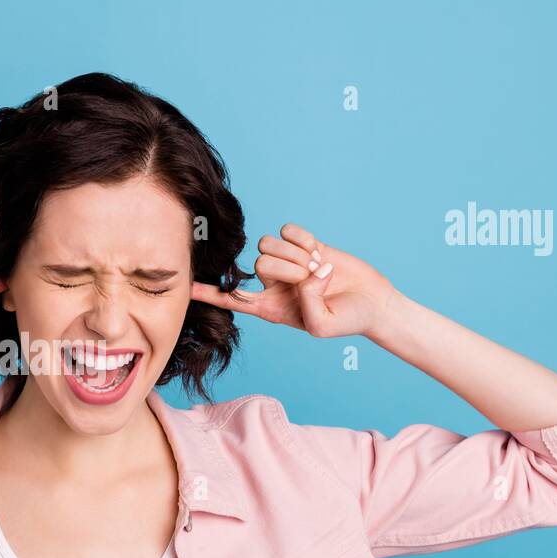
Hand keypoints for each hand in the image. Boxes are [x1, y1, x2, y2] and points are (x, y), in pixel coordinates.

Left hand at [191, 224, 395, 337]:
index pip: (231, 300)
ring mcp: (287, 261)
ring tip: (319, 271)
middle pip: (259, 263)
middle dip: (290, 270)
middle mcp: (273, 283)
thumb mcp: (322, 326)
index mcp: (269, 307)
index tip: (184, 288)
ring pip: (271, 244)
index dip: (208, 293)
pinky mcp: (303, 243)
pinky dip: (305, 240)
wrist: (372, 302)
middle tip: (313, 281)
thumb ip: (307, 305)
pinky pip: (289, 231)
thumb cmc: (346, 320)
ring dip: (300, 256)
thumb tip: (304, 275)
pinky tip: (319, 252)